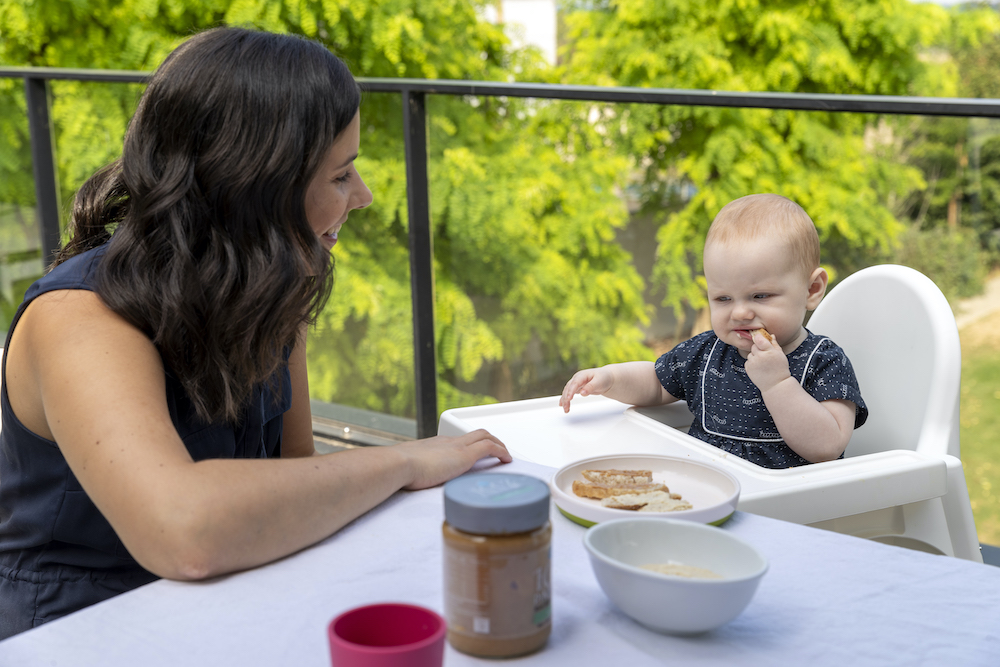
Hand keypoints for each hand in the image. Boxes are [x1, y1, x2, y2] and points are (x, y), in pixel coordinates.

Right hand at [396, 429, 510, 489]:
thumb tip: (410, 483)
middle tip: (497, 450)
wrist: (398, 464)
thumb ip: (414, 474)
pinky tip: (507, 460)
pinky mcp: (465, 455)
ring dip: (499, 444)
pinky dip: (501, 451)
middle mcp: (448, 442)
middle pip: (475, 433)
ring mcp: (457, 446)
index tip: (475, 454)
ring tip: (506, 456)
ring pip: (485, 436)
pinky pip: (490, 447)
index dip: (470, 446)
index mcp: (435, 445)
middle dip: (489, 440)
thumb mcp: (409, 471)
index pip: (458, 441)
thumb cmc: (398, 471)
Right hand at [560, 367, 614, 412]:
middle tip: (566, 407)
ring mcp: (576, 383)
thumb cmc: (603, 378)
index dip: (571, 390)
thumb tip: (582, 393)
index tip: (569, 398)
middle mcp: (577, 378)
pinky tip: (562, 405)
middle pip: (569, 388)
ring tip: (566, 409)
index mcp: (582, 375)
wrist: (606, 377)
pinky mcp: (577, 388)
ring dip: (565, 400)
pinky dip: (565, 399)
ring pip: (567, 391)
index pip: (574, 383)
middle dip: (566, 397)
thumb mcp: (599, 382)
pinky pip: (569, 393)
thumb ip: (590, 387)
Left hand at [744, 330, 790, 392]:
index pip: (759, 339)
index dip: (758, 337)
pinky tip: (759, 368)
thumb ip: (774, 344)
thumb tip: (771, 335)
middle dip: (758, 349)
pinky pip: (748, 361)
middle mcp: (760, 357)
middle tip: (765, 355)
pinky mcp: (748, 369)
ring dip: (755, 356)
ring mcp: (753, 363)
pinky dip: (752, 363)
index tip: (759, 338)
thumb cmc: (780, 369)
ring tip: (763, 363)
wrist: (775, 384)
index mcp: (769, 352)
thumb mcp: (781, 355)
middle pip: (754, 346)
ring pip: (750, 354)